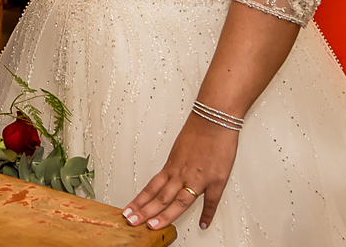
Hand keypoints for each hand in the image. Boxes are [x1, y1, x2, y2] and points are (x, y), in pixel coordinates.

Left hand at [123, 114, 238, 231]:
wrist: (214, 119)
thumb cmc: (198, 130)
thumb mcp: (179, 148)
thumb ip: (175, 165)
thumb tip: (170, 177)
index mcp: (171, 166)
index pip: (151, 187)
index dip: (139, 201)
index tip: (129, 210)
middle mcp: (181, 174)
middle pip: (160, 197)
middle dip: (145, 211)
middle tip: (132, 222)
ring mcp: (198, 178)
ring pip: (178, 201)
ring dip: (165, 215)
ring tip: (153, 227)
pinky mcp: (216, 180)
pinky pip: (211, 201)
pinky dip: (207, 214)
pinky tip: (202, 224)